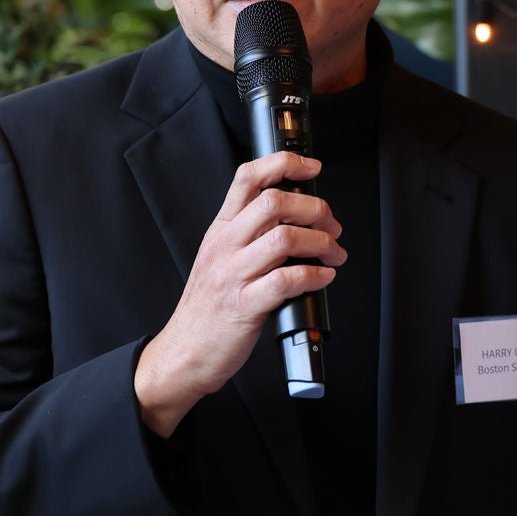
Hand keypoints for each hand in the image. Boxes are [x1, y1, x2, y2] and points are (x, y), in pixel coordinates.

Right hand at [134, 152, 343, 436]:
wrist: (183, 351)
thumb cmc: (207, 308)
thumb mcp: (219, 258)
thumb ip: (248, 233)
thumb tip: (295, 215)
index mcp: (220, 229)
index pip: (248, 177)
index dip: (283, 164)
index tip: (310, 168)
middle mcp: (225, 246)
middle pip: (274, 202)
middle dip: (315, 209)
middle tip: (331, 225)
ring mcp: (233, 275)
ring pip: (284, 238)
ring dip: (321, 243)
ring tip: (332, 254)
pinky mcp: (245, 306)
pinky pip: (286, 281)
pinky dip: (314, 276)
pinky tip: (323, 277)